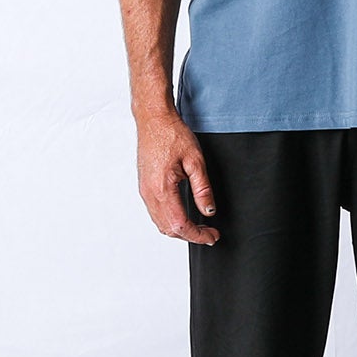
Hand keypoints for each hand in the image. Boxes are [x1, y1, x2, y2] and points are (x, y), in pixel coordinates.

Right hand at [137, 111, 219, 244]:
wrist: (153, 120)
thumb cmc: (172, 134)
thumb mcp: (195, 161)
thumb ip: (202, 189)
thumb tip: (209, 211)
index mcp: (162, 189)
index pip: (180, 225)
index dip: (198, 236)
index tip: (212, 237)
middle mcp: (149, 194)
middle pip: (169, 229)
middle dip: (190, 236)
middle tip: (210, 233)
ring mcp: (145, 191)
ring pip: (160, 223)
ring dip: (179, 230)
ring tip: (199, 227)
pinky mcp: (144, 186)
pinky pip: (155, 212)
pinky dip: (170, 221)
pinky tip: (183, 216)